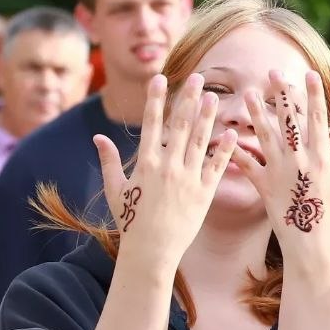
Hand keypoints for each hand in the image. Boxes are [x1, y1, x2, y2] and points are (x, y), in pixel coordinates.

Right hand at [96, 73, 236, 272]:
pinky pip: (217, 167)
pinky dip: (224, 150)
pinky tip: (231, 133)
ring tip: (213, 96)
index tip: (161, 78)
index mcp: (146, 163)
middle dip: (188, 98)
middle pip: (180, 125)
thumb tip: (98, 137)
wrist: (151, 252)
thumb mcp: (115, 190)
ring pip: (200, 140)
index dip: (156, 99)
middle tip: (198, 77)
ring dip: (207, 116)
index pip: (152, 123)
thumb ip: (109, 161)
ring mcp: (188, 179)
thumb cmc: (130, 222)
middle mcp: (168, 167)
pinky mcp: (204, 194)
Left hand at [230, 70, 329, 275]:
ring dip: (257, 114)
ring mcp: (280, 173)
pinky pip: (247, 165)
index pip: (317, 120)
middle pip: (289, 121)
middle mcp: (299, 162)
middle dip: (281, 95)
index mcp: (322, 160)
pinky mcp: (263, 187)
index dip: (313, 95)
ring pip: (265, 137)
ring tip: (249, 94)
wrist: (311, 249)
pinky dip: (236, 151)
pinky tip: (226, 136)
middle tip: (272, 73)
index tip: (308, 74)